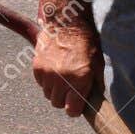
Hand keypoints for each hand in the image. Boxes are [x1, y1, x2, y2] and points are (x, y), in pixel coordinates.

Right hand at [33, 0, 101, 117]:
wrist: (66, 22)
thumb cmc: (86, 43)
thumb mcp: (97, 65)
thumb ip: (95, 86)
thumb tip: (95, 102)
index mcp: (79, 80)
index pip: (71, 110)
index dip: (74, 109)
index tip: (76, 105)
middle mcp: (62, 79)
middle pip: (57, 103)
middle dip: (64, 99)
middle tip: (70, 88)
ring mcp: (47, 74)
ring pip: (48, 94)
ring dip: (55, 89)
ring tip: (62, 76)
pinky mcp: (37, 68)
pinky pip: (41, 83)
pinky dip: (46, 80)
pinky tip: (54, 68)